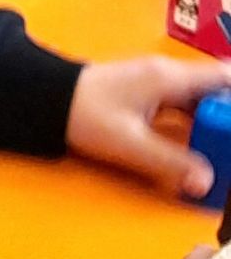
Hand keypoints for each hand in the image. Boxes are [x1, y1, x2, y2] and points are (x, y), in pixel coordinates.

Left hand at [66, 56, 226, 196]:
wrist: (47, 96)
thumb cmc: (88, 114)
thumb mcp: (130, 143)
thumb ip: (170, 162)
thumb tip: (208, 183)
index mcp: (168, 78)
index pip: (221, 77)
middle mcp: (167, 75)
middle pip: (214, 90)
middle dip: (227, 115)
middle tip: (230, 146)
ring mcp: (156, 83)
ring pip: (199, 99)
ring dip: (215, 120)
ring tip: (223, 149)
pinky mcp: (146, 94)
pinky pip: (183, 106)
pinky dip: (197, 122)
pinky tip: (204, 145)